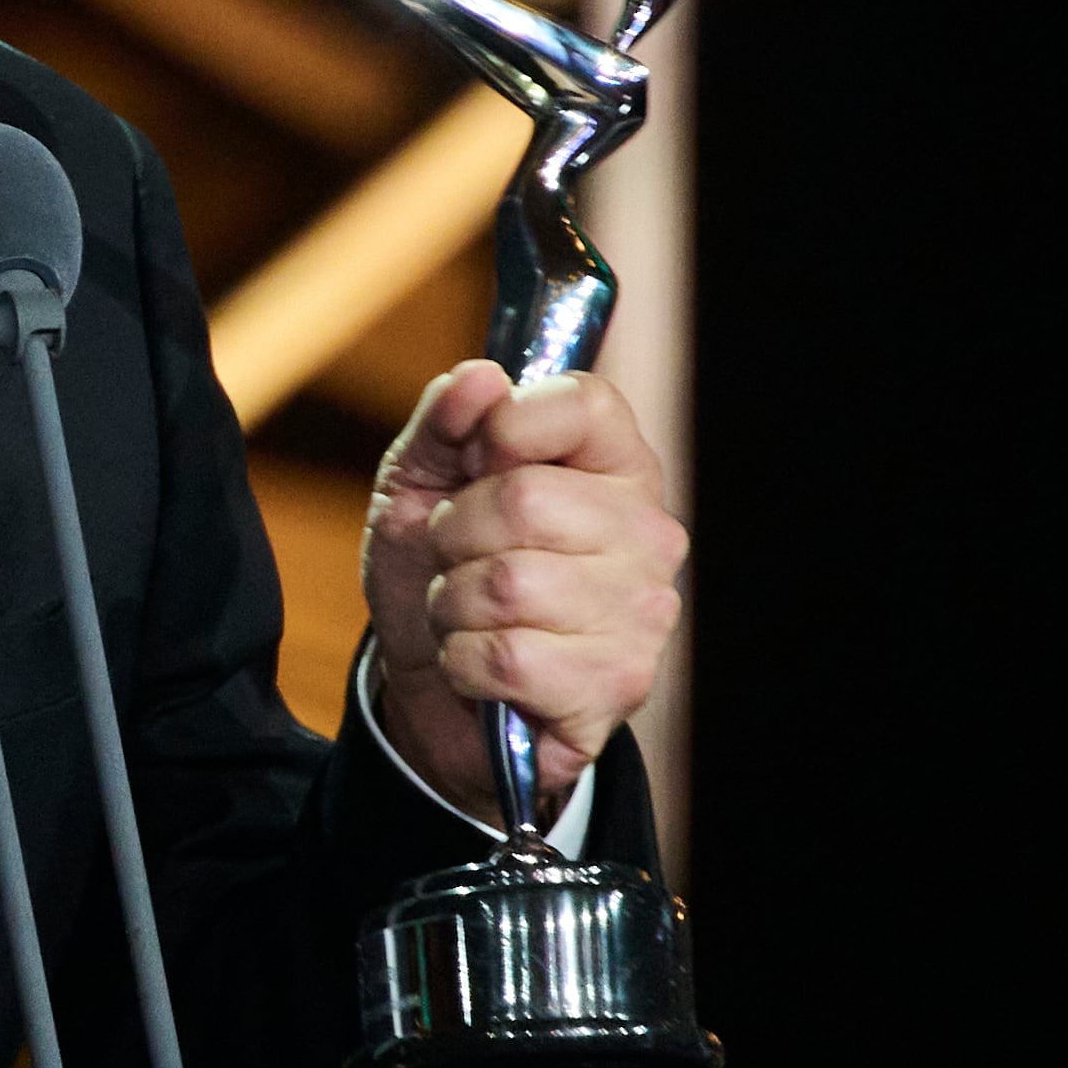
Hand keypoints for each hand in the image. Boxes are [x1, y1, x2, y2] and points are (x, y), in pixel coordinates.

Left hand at [359, 361, 686, 824]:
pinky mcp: (618, 685)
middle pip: (523, 500)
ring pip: (507, 585)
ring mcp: (642, 613)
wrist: (436, 690)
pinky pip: (508, 657)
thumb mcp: (419, 483)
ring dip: (452, 604)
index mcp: (614, 465)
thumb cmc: (441, 572)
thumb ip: (444, 422)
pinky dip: (464, 662)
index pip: (584, 403)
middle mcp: (648, 533)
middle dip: (454, 534)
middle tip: (457, 559)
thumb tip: (480, 378)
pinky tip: (482, 667)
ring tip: (468, 615)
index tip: (476, 461)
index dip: (505, 426)